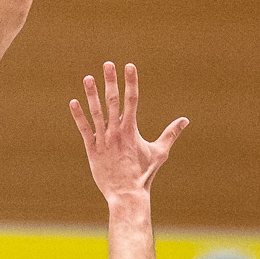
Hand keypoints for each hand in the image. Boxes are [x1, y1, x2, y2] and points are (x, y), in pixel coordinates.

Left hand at [69, 63, 187, 202]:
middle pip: (113, 101)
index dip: (131, 82)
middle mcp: (116, 132)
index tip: (129, 66)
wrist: (127, 194)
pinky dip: (79, 116)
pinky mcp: (92, 149)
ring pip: (96, 113)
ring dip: (92, 94)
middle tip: (108, 64)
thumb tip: (185, 121)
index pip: (132, 100)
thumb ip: (171, 134)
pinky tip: (73, 102)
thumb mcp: (159, 152)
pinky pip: (84, 129)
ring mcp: (103, 140)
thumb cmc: (144, 174)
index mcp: (132, 130)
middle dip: (111, 81)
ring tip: (88, 78)